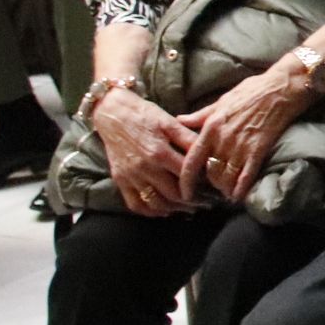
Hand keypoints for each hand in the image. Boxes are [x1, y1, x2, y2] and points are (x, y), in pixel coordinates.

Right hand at [90, 87, 199, 215]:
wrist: (112, 113)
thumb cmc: (144, 115)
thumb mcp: (169, 122)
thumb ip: (188, 138)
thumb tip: (209, 151)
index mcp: (159, 152)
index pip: (185, 176)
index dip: (201, 184)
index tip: (212, 188)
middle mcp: (144, 168)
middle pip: (172, 194)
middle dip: (192, 201)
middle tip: (205, 203)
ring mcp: (130, 176)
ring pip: (155, 203)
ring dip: (174, 209)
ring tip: (188, 208)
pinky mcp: (120, 180)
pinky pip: (135, 203)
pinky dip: (150, 211)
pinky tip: (163, 210)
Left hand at [177, 64, 305, 202]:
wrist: (281, 88)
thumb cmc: (251, 91)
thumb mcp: (221, 101)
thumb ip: (200, 115)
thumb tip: (180, 120)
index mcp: (211, 126)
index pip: (191, 160)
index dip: (185, 180)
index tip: (183, 192)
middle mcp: (223, 139)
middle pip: (210, 173)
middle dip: (210, 185)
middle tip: (212, 190)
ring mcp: (242, 145)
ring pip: (227, 177)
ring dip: (225, 188)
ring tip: (226, 192)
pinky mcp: (259, 149)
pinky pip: (247, 175)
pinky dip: (241, 188)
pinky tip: (239, 196)